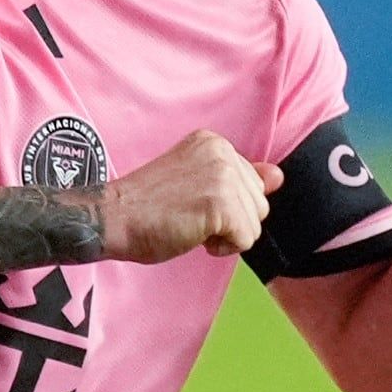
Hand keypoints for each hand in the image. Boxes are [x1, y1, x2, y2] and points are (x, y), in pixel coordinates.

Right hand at [98, 129, 276, 263]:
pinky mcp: (221, 203)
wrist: (113, 218)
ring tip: (190, 224)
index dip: (224, 206)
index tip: (189, 203)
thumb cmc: (147, 207)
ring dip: (226, 235)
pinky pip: (246, 239)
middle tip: (189, 215)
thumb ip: (240, 178)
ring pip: (256, 223)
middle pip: (259, 204)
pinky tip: (194, 235)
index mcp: (215, 143)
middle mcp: (223, 152)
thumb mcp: (198, 183)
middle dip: (230, 221)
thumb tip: (278, 176)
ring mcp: (223, 176)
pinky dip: (223, 248)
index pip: (251, 185)